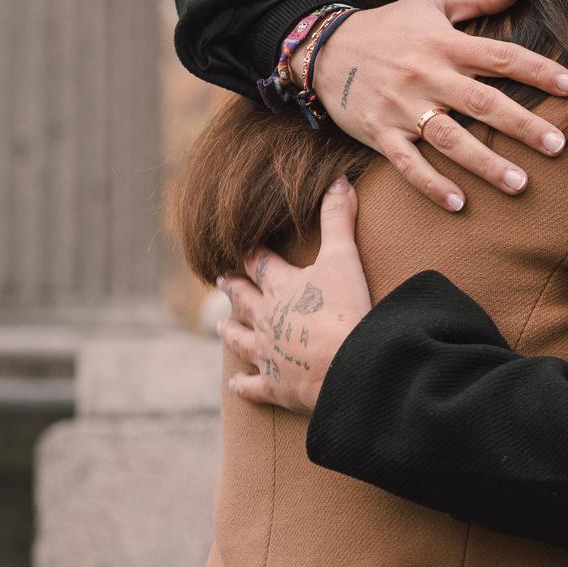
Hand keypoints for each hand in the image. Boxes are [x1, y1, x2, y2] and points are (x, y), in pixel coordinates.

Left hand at [215, 179, 371, 413]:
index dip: (253, 252)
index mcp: (280, 286)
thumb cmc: (345, 309)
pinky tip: (235, 384)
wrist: (346, 364)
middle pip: (243, 300)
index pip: (260, 262)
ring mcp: (267, 353)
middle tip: (222, 281)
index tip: (245, 245)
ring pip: (240, 340)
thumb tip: (338, 180)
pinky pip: (252, 386)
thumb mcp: (344, 258)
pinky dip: (242, 386)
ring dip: (230, 331)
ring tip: (221, 325)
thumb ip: (339, 219)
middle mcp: (266, 318)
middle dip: (233, 288)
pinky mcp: (275, 386)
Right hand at [308, 0, 567, 212]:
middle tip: (557, 145)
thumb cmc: (386, 25)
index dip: (537, 71)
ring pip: (450, 138)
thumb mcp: (431, 1)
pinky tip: (459, 202)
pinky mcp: (381, 133)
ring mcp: (403, 108)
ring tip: (519, 183)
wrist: (322, 48)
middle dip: (522, 125)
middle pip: (482, 102)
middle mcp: (427, 76)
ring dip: (485, 163)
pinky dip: (432, 184)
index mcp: (443, 44)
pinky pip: (408, 164)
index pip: (500, 56)